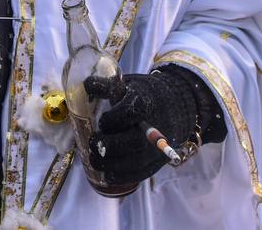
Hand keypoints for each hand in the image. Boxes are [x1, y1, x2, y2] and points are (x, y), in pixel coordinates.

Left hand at [84, 68, 210, 185]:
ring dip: (110, 164)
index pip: (129, 112)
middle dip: (109, 145)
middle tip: (93, 143)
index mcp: (146, 104)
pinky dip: (121, 177)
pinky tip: (106, 173)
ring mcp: (157, 148)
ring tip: (94, 158)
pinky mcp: (156, 162)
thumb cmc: (145, 96)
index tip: (102, 121)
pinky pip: (139, 175)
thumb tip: (87, 85)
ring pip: (135, 162)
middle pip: (134, 142)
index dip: (112, 119)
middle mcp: (155, 128)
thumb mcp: (128, 85)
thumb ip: (106, 86)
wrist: (174, 107)